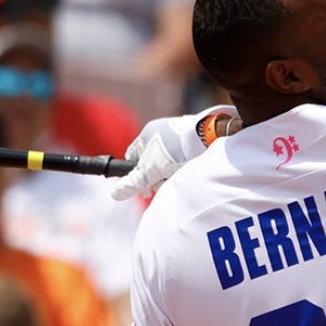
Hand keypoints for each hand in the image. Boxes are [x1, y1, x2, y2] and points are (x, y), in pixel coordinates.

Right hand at [108, 106, 234, 201]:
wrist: (210, 137)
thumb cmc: (177, 149)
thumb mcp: (151, 169)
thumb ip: (135, 182)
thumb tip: (114, 193)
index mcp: (149, 133)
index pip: (133, 156)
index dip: (135, 174)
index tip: (142, 188)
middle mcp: (163, 132)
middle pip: (152, 161)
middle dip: (155, 176)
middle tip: (160, 185)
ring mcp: (180, 135)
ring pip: (169, 162)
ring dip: (170, 173)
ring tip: (177, 177)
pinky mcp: (196, 141)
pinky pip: (184, 159)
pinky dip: (185, 168)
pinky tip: (189, 173)